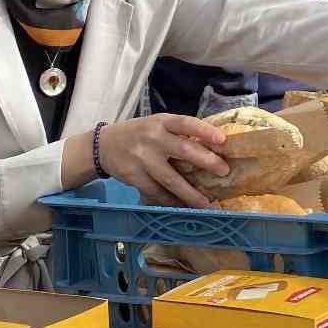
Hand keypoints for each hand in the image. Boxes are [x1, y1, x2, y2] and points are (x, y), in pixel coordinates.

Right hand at [94, 114, 228, 207]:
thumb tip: (212, 147)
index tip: (222, 140)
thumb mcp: (157, 125)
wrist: (103, 146)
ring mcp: (143, 159)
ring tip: (207, 203)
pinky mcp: (134, 176)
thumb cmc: (140, 134)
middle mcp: (153, 138)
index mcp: (162, 122)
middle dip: (206, 161)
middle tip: (224, 171)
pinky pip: (156, 192)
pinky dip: (171, 201)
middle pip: (183, 150)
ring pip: (171, 178)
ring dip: (190, 193)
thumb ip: (179, 133)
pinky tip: (184, 206)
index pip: (186, 123)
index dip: (204, 130)